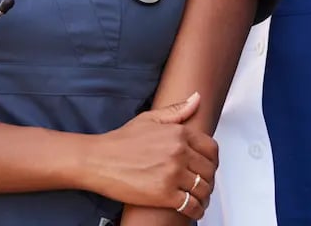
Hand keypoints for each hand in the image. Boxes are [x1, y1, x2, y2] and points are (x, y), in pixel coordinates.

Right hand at [86, 92, 216, 217]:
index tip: (209, 166)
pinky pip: (191, 205)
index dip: (213, 160)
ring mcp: (172, 174)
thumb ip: (177, 110)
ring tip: (200, 198)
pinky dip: (196, 211)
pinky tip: (194, 210)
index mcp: (178, 133)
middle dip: (209, 179)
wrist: (98, 161)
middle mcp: (179, 152)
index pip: (211, 148)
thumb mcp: (150, 119)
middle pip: (209, 170)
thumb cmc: (120, 142)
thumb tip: (196, 99)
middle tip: (204, 184)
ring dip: (205, 196)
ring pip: (203, 188)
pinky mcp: (164, 194)